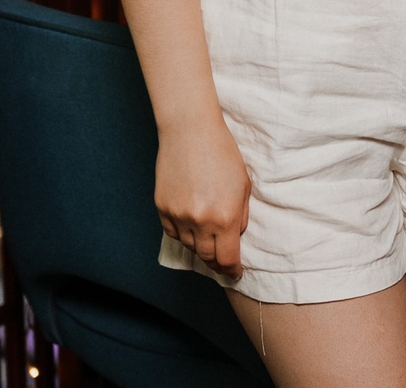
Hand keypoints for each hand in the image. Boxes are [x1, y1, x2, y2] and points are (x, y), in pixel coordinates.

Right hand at [155, 118, 252, 278]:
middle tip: (224, 265)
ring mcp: (178, 215)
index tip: (236, 273)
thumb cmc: (223, 153)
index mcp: (225, 216)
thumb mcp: (243, 185)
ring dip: (200, 248)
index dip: (232, 270)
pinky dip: (183, 235)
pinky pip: (173, 232)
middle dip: (217, 264)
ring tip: (208, 243)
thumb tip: (235, 236)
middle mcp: (200, 221)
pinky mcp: (162, 208)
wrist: (190, 132)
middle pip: (207, 257)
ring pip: (189, 246)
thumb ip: (241, 215)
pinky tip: (191, 229)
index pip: (227, 258)